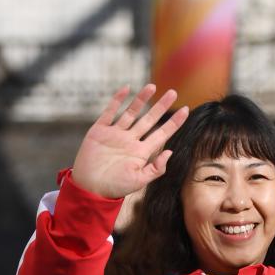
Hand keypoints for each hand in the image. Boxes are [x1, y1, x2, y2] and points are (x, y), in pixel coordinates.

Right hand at [71, 84, 188, 198]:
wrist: (89, 188)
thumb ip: (155, 168)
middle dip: (161, 106)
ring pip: (131, 113)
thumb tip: (170, 152)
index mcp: (141, 152)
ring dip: (141, 99)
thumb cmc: (114, 187)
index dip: (173, 122)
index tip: (185, 110)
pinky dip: (117, 100)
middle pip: (149, 119)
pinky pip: (110, 112)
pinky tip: (126, 89)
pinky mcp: (100, 131)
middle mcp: (130, 141)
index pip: (161, 134)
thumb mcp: (139, 181)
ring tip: (152, 86)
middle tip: (173, 92)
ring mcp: (115, 134)